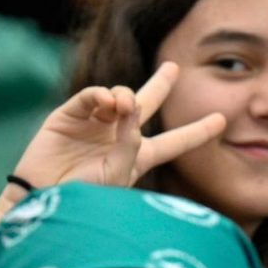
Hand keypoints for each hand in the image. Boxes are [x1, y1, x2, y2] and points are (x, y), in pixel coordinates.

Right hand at [11, 63, 224, 192]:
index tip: (222, 120)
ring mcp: (95, 123)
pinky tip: (107, 101)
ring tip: (123, 106)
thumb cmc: (87, 196)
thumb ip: (131, 141)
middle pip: (147, 104)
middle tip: (173, 67)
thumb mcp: (120, 172)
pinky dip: (100, 94)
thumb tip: (132, 104)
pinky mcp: (69, 116)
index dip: (198, 131)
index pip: (177, 141)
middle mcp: (120, 135)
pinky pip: (90, 96)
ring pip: (121, 96)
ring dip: (126, 96)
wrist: (45, 201)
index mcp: (140, 155)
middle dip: (161, 84)